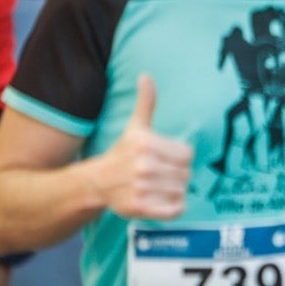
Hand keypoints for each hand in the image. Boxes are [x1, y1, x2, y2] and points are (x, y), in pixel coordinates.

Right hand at [95, 76, 192, 220]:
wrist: (97, 182)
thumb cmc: (123, 153)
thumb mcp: (135, 127)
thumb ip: (146, 102)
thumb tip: (146, 76)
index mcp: (146, 143)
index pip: (187, 154)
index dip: (180, 157)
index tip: (166, 158)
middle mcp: (143, 165)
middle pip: (186, 174)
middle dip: (177, 175)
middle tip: (160, 174)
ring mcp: (140, 188)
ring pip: (181, 192)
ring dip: (174, 191)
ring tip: (157, 187)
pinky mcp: (139, 208)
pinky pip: (175, 210)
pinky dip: (174, 208)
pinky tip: (161, 201)